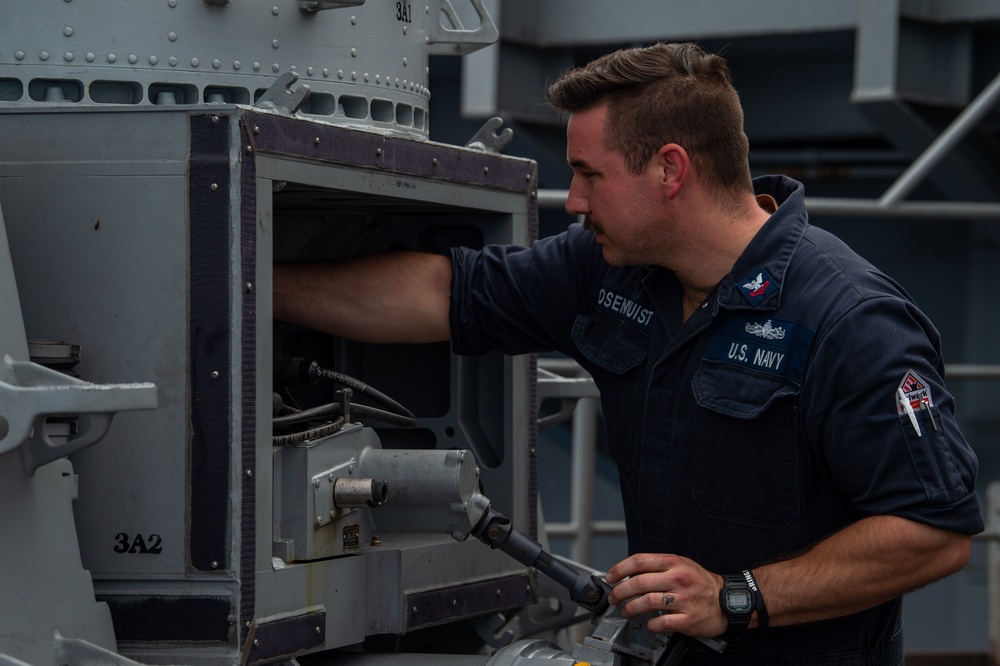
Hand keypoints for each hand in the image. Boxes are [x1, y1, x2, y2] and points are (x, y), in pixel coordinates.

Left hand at [605, 553, 726, 637]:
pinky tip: (649, 623)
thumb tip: (629, 572)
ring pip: (648, 602)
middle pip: (640, 582)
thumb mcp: (681, 565)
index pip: (640, 561)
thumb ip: (658, 567)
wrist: (726, 601)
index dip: (620, 569)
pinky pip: (662, 622)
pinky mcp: (688, 619)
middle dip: (621, 591)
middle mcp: (678, 579)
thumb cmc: (701, 583)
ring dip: (631, 608)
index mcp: (674, 563)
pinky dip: (651, 624)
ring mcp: (683, 599)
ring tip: (626, 611)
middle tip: (614, 597)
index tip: (611, 577)